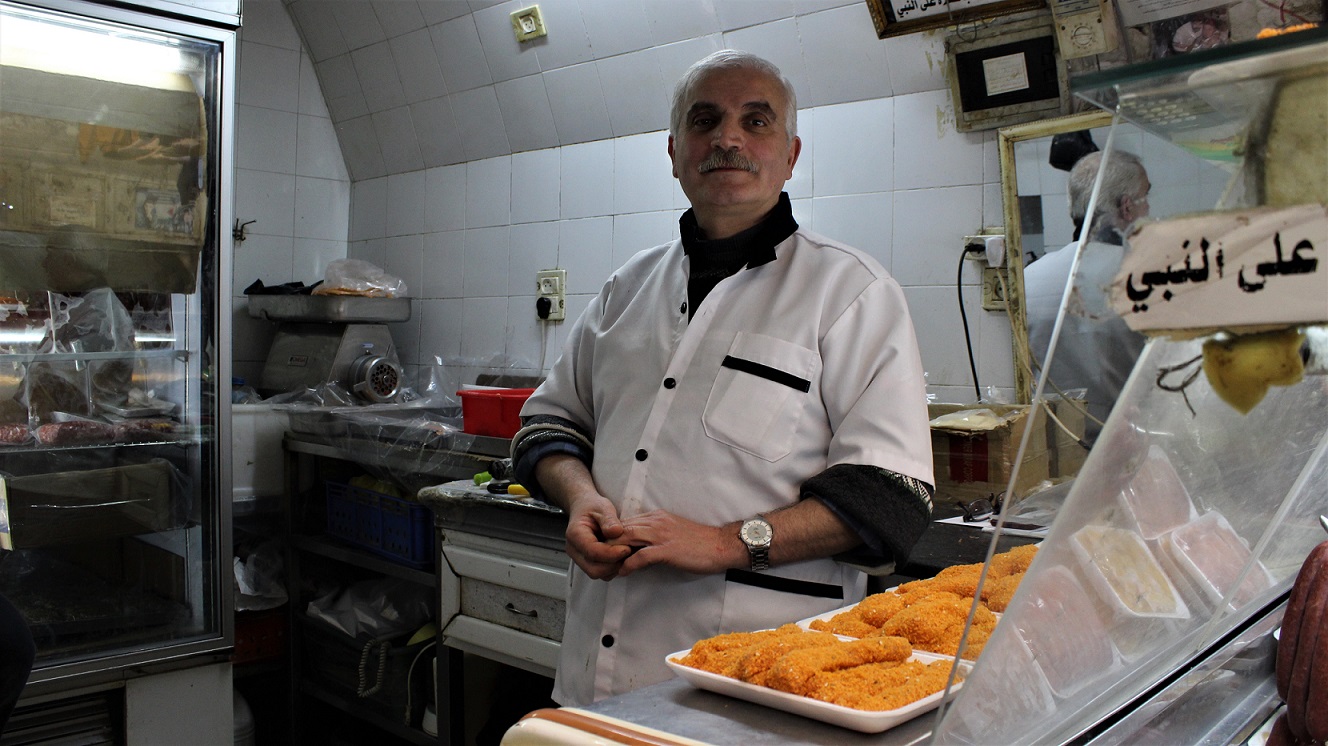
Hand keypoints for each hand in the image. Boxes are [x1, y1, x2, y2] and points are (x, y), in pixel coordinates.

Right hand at [564, 492, 632, 579]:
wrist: (584, 508)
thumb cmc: (592, 507)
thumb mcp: (602, 506)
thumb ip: (609, 519)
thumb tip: (616, 532)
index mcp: (575, 535)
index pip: (593, 552)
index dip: (612, 553)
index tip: (627, 548)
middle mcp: (574, 550)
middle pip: (594, 569)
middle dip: (614, 564)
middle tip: (629, 552)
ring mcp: (579, 558)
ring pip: (597, 574)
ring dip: (614, 568)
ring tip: (626, 554)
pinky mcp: (587, 563)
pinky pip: (600, 573)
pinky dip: (612, 569)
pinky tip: (620, 556)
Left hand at [613, 510, 744, 576]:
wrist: (722, 545)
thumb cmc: (698, 542)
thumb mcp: (672, 532)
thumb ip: (653, 536)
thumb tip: (635, 548)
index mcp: (656, 517)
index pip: (624, 523)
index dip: (611, 537)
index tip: (603, 550)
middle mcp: (655, 521)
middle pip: (620, 530)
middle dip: (607, 545)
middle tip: (599, 561)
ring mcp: (661, 535)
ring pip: (626, 540)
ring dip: (613, 555)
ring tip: (606, 568)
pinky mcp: (667, 550)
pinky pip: (640, 556)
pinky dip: (628, 565)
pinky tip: (623, 573)